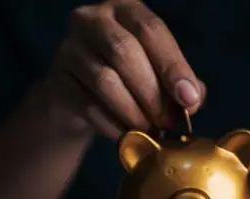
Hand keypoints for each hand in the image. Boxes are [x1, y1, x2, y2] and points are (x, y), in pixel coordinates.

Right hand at [41, 0, 205, 139]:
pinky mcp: (57, 80)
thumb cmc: (129, 79)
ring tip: (150, 131)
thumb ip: (181, 82)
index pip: (151, 30)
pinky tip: (127, 136)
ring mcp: (69, 48)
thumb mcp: (158, 72)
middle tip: (168, 122)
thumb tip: (192, 99)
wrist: (79, 96)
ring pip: (105, 81)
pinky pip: (88, 105)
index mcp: (125, 9)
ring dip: (134, 112)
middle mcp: (93, 19)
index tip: (188, 99)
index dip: (173, 66)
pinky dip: (113, 125)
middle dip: (152, 93)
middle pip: (125, 51)